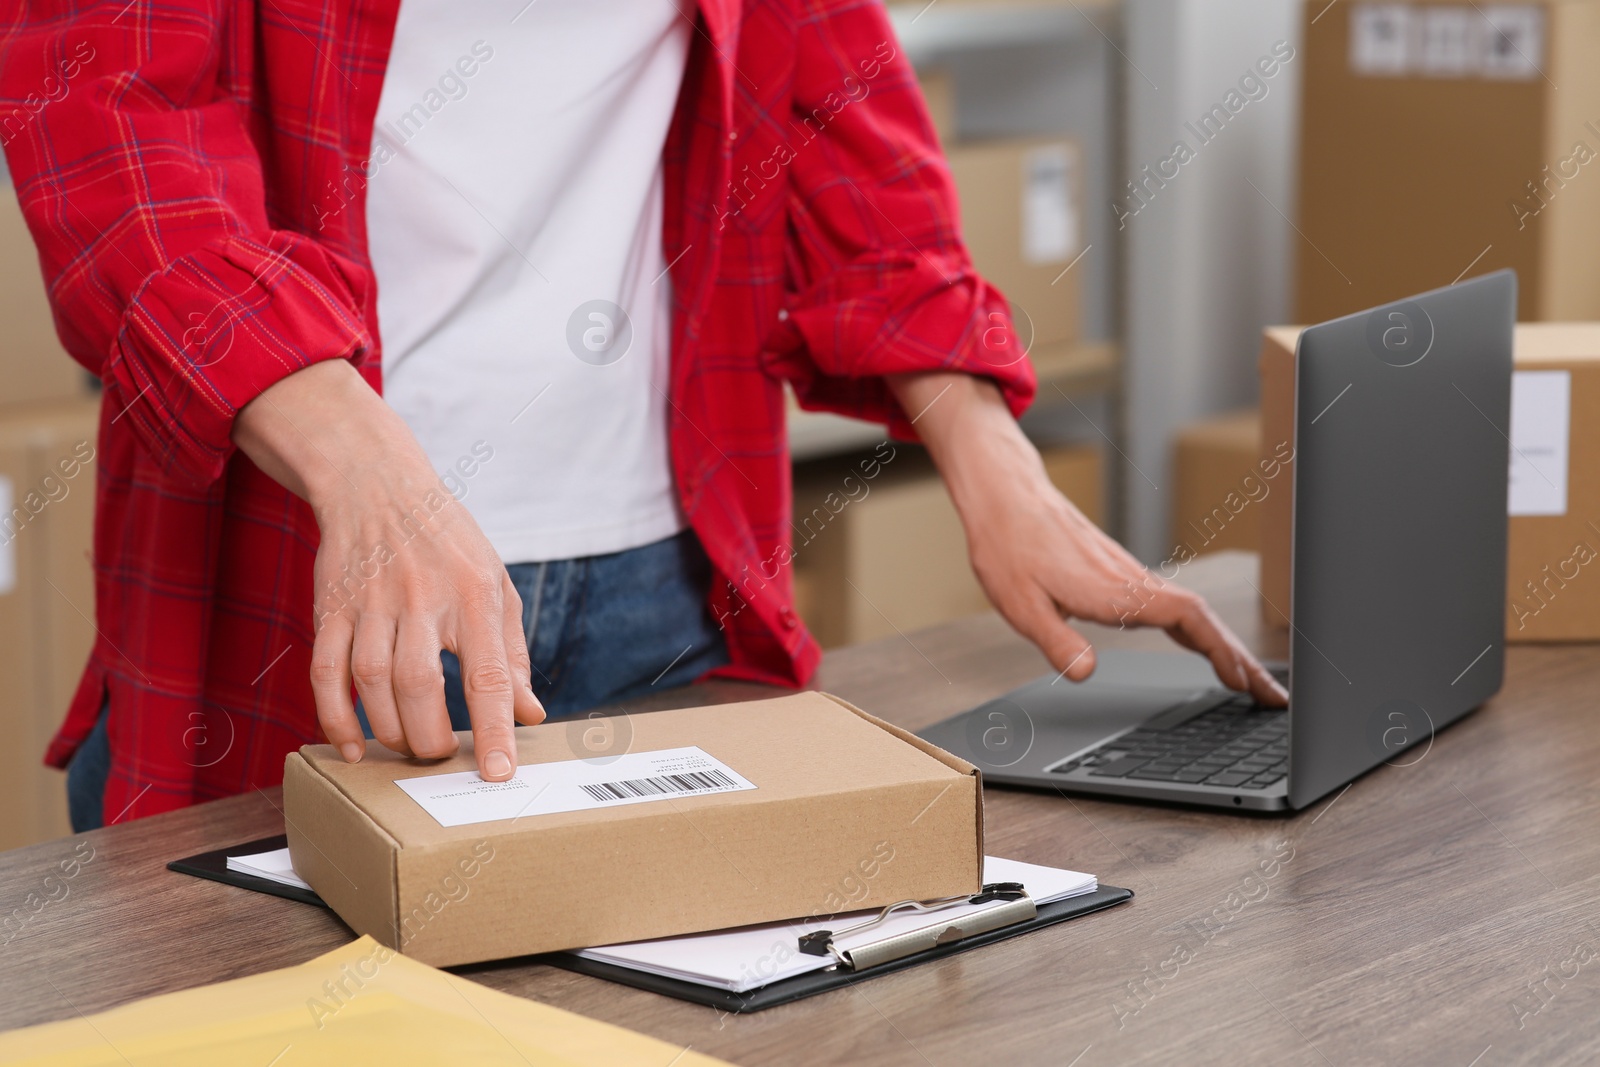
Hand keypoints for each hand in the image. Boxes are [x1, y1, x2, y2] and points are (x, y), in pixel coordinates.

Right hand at [233, 360, 544, 779]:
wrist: (379, 486)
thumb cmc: (449, 544)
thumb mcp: (496, 586)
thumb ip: (513, 655)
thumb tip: (530, 715)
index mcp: (474, 593)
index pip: (488, 674)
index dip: (495, 729)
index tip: (499, 774)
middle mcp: (422, 597)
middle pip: (420, 685)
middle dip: (431, 737)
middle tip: (440, 755)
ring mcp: (370, 601)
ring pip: (372, 682)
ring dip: (389, 730)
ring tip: (407, 747)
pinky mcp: (330, 606)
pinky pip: (325, 672)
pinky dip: (335, 716)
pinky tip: (353, 745)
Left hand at [887, 372, 1286, 706]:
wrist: (1006, 497)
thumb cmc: (1009, 546)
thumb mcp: (1019, 604)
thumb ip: (1056, 642)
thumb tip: (1086, 674)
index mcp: (1115, 590)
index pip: (1187, 617)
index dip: (1220, 648)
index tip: (1245, 678)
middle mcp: (1132, 580)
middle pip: (1203, 619)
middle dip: (1240, 657)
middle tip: (1272, 694)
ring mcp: (1129, 575)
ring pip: (1191, 612)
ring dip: (1224, 645)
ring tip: (1250, 680)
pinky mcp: (1120, 574)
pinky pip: (1172, 605)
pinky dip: (1198, 630)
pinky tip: (1203, 645)